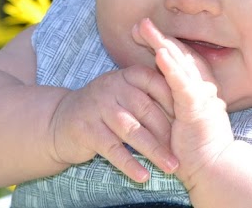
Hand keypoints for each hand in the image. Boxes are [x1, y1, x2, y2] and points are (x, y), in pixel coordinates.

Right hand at [48, 64, 178, 182]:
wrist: (60, 121)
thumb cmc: (104, 109)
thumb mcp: (126, 94)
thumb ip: (151, 95)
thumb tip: (191, 100)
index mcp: (128, 75)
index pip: (158, 85)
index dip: (176, 105)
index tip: (192, 124)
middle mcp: (113, 87)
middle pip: (147, 110)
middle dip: (168, 134)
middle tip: (185, 152)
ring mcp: (98, 107)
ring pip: (132, 130)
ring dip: (154, 150)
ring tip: (171, 167)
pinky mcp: (86, 129)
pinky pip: (112, 149)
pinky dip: (129, 164)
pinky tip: (143, 176)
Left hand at [133, 18, 234, 189]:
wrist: (211, 168)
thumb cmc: (193, 147)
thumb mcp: (179, 116)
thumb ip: (170, 99)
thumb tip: (153, 84)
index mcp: (200, 86)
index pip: (181, 57)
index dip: (163, 42)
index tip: (143, 31)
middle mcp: (204, 86)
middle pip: (181, 54)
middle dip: (160, 37)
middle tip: (141, 22)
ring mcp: (202, 95)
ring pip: (181, 63)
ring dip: (163, 44)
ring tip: (147, 30)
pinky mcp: (197, 108)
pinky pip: (182, 84)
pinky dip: (171, 68)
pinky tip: (159, 54)